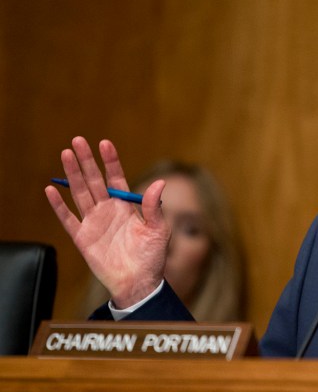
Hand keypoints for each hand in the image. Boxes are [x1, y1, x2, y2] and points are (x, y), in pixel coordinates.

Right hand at [45, 136, 169, 307]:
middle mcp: (108, 210)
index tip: (104, 143)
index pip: (116, 177)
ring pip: (80, 193)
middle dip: (87, 161)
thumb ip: (154, 207)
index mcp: (126, 205)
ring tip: (65, 154)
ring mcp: (94, 222)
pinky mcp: (82, 237)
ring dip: (72, 175)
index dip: (110, 161)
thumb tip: (159, 183)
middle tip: (78, 140)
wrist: (138, 282)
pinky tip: (52, 189)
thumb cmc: (151, 256)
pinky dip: (59, 205)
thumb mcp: (158, 229)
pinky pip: (68, 218)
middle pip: (94, 180)